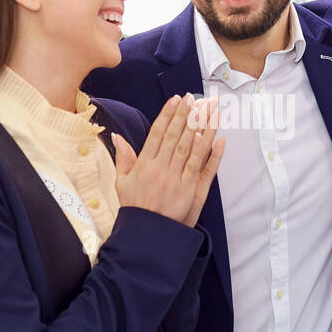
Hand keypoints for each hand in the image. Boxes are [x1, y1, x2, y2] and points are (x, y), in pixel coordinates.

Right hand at [113, 93, 224, 225]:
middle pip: (175, 136)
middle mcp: (160, 168)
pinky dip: (207, 152)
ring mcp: (175, 179)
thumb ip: (123, 158)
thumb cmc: (135, 207)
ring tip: (209, 110)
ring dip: (201, 127)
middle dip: (186, 114)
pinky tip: (215, 137)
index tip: (176, 100)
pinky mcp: (189, 191)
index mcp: (144, 164)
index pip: (158, 133)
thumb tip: (116, 136)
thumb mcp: (122, 182)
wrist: (145, 234)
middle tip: (194, 97)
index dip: (168, 115)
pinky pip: (200, 167)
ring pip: (190, 147)